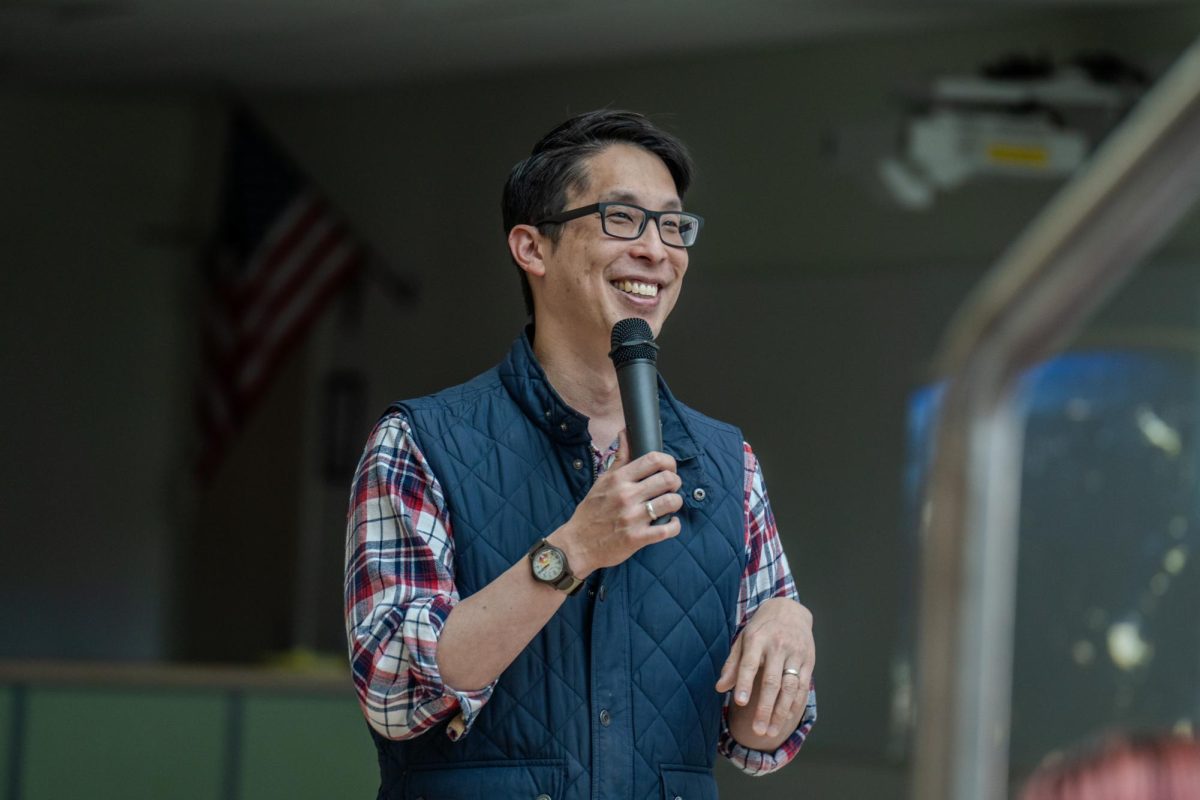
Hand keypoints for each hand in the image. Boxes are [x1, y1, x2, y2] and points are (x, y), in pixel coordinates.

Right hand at [550, 430, 683, 576]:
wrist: (578, 544)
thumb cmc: (591, 511)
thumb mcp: (602, 481)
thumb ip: (620, 459)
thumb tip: (626, 433)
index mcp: (618, 479)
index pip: (653, 459)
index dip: (668, 461)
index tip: (669, 468)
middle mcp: (626, 496)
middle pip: (667, 479)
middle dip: (675, 482)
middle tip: (670, 487)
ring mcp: (633, 517)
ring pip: (672, 502)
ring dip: (675, 502)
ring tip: (669, 504)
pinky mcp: (638, 538)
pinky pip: (668, 529)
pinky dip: (674, 525)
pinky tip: (668, 522)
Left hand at [716, 597, 814, 741]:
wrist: (789, 609)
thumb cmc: (761, 628)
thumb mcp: (743, 640)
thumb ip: (732, 664)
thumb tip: (720, 688)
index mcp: (757, 639)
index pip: (750, 664)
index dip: (745, 683)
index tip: (740, 702)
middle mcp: (778, 646)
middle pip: (772, 681)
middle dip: (765, 708)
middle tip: (758, 730)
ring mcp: (795, 653)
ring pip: (789, 688)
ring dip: (781, 712)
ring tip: (771, 732)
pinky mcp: (808, 660)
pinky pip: (802, 686)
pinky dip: (795, 704)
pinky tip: (787, 718)